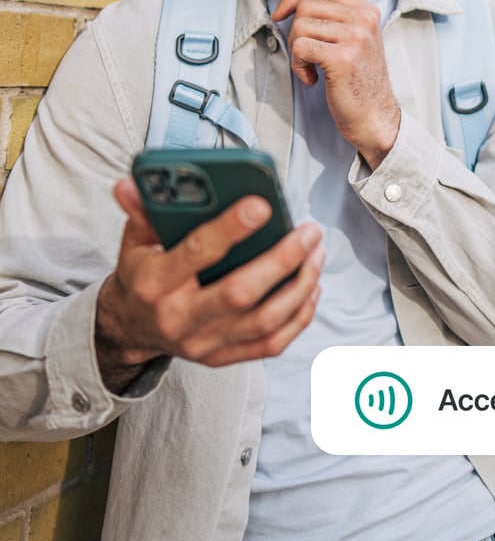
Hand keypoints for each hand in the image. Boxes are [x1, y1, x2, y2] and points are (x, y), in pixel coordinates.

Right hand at [95, 178, 324, 392]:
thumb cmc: (142, 273)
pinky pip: (271, 343)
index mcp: (154, 283)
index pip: (197, 253)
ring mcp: (203, 343)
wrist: (130, 328)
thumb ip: (143, 211)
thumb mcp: (135, 241)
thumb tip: (133, 183)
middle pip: (240, 293)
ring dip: (299, 285)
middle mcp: (179, 318)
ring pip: (264, 321)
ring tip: (317, 253)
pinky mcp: (222, 357)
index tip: (263, 205)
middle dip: (283, 259)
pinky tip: (312, 286)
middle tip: (309, 231)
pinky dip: (299, 316)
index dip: (231, 228)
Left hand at [271, 0, 399, 167]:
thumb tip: (293, 3)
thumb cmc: (357, 81)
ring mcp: (356, 37)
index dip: (292, 1)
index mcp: (367, 11)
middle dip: (294, 32)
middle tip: (305, 56)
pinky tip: (313, 79)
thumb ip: (334, 19)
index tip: (279, 16)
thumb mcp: (353, 41)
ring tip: (311, 69)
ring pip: (300, 27)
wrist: (375, 117)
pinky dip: (298, 67)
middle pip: (306, 7)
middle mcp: (364, 19)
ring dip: (296, 52)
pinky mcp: (343, 57)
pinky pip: (300, 48)